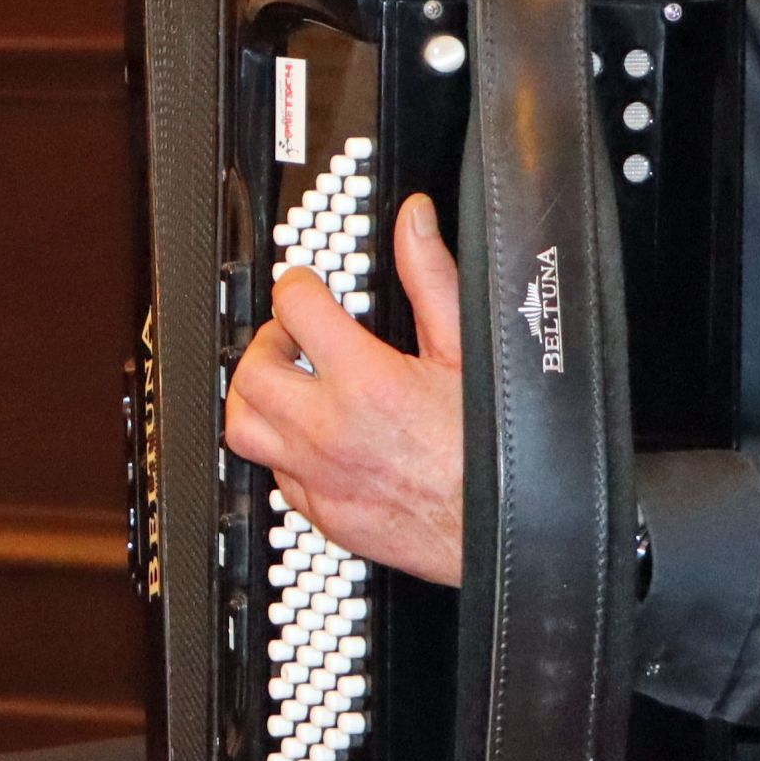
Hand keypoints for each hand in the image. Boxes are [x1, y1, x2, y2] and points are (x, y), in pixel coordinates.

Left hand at [222, 193, 467, 583]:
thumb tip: (416, 223)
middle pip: (251, 371)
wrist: (515, 537)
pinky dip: (284, 451)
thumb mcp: (471, 352)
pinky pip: (276, 477)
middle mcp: (330, 432)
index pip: (295, 306)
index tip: (309, 287)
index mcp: (367, 382)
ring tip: (290, 386)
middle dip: (268, 342)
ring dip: (258, 399)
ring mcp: (321, 479)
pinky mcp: (325, 516)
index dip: (300, 285)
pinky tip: (316, 439)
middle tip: (295, 337)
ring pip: (244, 429)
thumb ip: (433, 279)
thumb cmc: (501, 452)